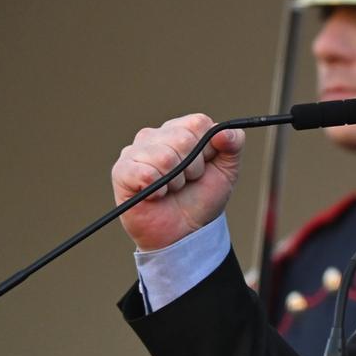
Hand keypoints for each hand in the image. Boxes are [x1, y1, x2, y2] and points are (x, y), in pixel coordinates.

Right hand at [111, 113, 244, 250]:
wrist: (184, 232)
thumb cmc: (201, 198)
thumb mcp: (227, 170)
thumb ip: (233, 143)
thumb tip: (223, 132)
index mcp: (180, 130)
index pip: (198, 124)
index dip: (207, 150)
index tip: (205, 167)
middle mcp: (155, 135)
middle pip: (182, 138)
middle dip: (192, 168)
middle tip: (186, 181)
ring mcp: (135, 151)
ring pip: (164, 156)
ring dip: (175, 181)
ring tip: (171, 188)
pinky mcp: (121, 171)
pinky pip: (144, 172)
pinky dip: (157, 189)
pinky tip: (156, 194)